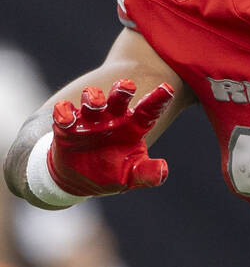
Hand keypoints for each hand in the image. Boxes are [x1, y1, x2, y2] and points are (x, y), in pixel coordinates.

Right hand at [48, 80, 173, 195]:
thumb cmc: (113, 171)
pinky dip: (64, 112)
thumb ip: (147, 173)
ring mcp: (90, 119)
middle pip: (119, 97)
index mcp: (134, 126)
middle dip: (122, 89)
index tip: (167, 89)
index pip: (149, 109)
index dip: (158, 99)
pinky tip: (67, 119)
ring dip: (93, 97)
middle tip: (127, 86)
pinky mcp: (67, 126)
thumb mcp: (132, 175)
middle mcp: (113, 117)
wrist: (79, 180)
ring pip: (92, 99)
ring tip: (96, 104)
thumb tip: (163, 171)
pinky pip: (64, 112)